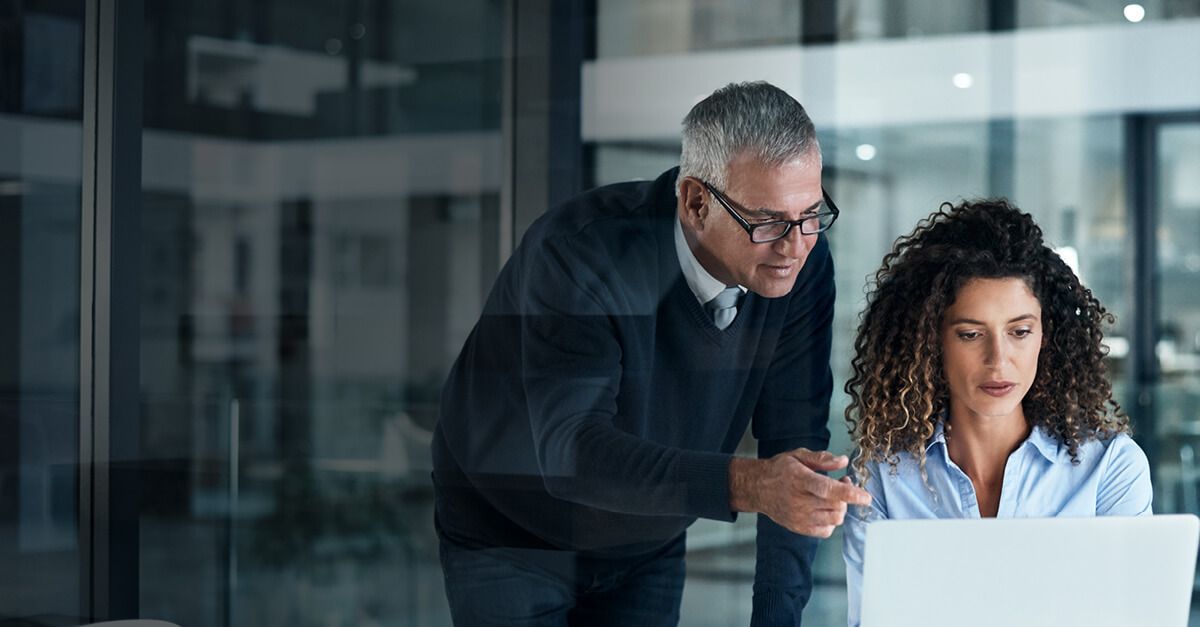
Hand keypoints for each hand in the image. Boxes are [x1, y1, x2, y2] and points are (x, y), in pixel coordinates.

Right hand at [729, 448, 871, 537]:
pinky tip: (825, 509)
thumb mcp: (798, 456)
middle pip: (836, 506)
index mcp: (800, 480)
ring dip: (840, 508)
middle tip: (842, 482)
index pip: (829, 490)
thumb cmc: (780, 470)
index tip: (866, 497)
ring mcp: (799, 517)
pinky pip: (826, 531)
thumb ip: (822, 458)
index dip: (850, 494)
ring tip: (833, 497)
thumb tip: (843, 461)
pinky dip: (831, 522)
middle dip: (847, 496)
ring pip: (835, 519)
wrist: (757, 488)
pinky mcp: (799, 528)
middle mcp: (799, 501)